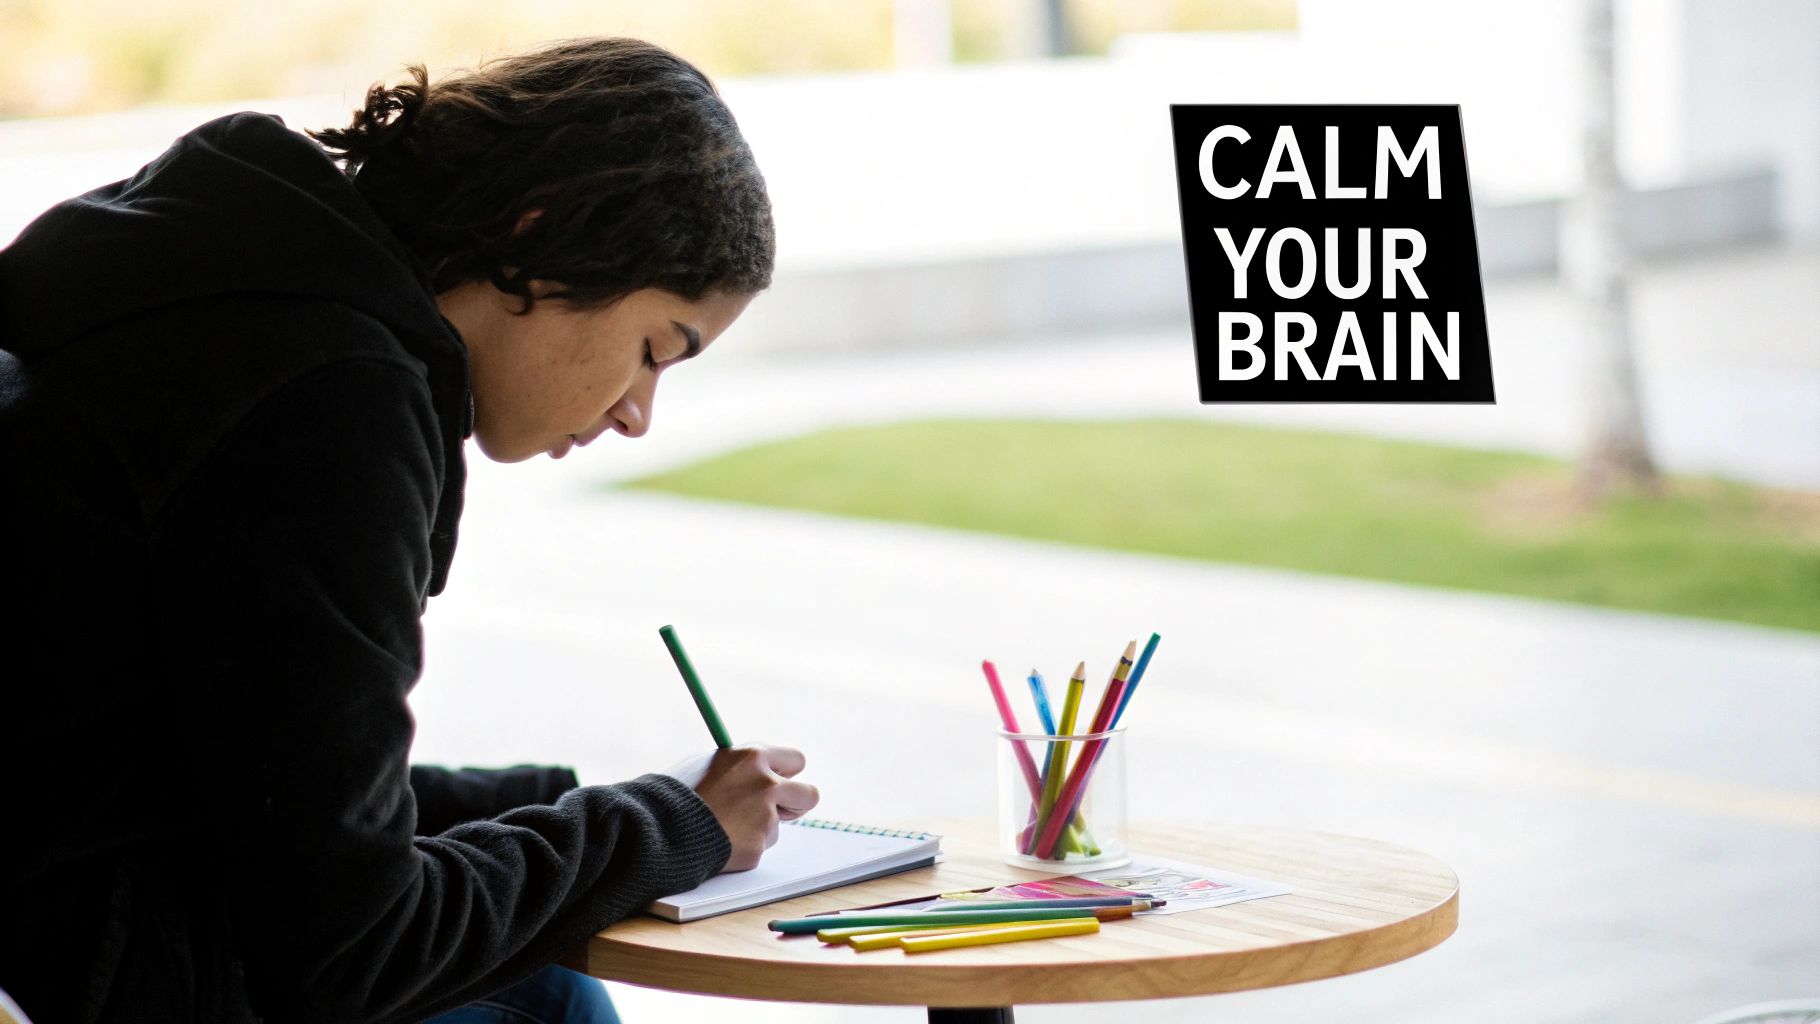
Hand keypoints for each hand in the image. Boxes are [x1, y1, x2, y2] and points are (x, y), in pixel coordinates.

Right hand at [664, 744, 818, 871]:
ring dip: (760, 827)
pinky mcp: (758, 846)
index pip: (796, 759)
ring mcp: (764, 817)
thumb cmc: (678, 793)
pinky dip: (745, 846)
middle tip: (779, 809)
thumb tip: (762, 771)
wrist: (659, 828)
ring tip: (725, 825)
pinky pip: (760, 845)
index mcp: (753, 756)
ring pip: (778, 824)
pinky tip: (720, 840)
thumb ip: (742, 768)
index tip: (781, 780)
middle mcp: (766, 784)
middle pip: (808, 795)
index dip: (787, 773)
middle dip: (795, 803)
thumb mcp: (710, 764)